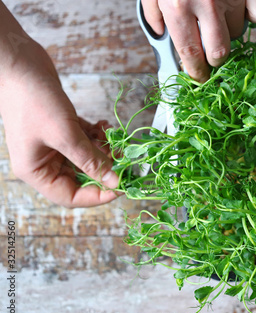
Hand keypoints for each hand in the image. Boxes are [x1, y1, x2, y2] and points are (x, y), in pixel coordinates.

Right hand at [0, 38, 119, 207]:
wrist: (18, 62)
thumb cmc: (33, 100)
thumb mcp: (65, 134)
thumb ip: (90, 160)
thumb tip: (114, 181)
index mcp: (36, 171)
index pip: (71, 196)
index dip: (98, 195)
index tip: (122, 187)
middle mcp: (44, 162)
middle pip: (81, 177)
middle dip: (105, 169)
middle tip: (125, 159)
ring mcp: (53, 144)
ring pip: (86, 158)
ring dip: (103, 150)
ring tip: (115, 138)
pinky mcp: (61, 128)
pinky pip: (84, 141)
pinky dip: (97, 136)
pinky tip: (104, 126)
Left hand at [141, 0, 255, 81]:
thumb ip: (155, 13)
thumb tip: (163, 37)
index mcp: (178, 6)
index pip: (190, 53)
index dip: (196, 72)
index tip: (199, 78)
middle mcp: (207, 3)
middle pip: (220, 52)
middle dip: (215, 58)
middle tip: (210, 50)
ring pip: (238, 32)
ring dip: (229, 30)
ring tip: (220, 13)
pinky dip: (252, 15)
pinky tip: (241, 6)